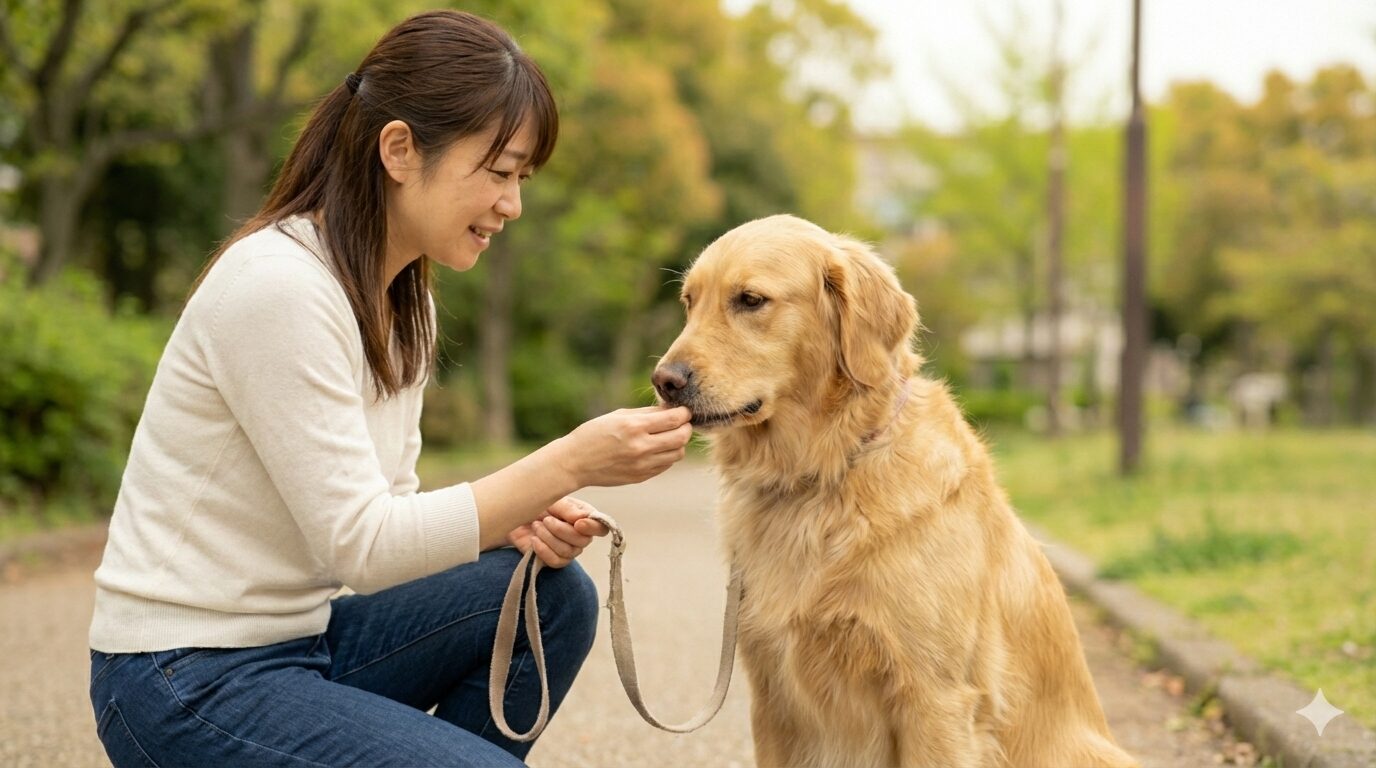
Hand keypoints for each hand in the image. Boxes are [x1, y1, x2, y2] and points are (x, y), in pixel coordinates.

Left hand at [507, 497, 610, 567]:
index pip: (601, 527)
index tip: (578, 523)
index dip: (592, 527)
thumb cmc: (538, 506)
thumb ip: (568, 509)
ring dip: (549, 537)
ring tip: (536, 526)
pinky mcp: (555, 560)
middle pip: (582, 541)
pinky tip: (534, 540)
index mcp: (585, 518)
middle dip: (561, 530)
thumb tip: (582, 518)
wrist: (516, 517)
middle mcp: (581, 536)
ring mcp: (569, 550)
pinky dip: (543, 550)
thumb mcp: (553, 501)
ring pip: (567, 551)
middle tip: (546, 519)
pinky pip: (556, 561)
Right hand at [557, 406, 691, 487]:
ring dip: (678, 443)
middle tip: (680, 423)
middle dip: (686, 427)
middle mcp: (640, 447)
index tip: (683, 410)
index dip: (684, 413)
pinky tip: (656, 449)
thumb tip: (671, 409)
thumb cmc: (594, 434)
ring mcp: (642, 465)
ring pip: (677, 453)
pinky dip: (667, 455)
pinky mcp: (641, 477)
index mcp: (634, 427)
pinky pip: (665, 465)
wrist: (574, 463)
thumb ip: (646, 413)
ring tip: (667, 436)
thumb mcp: (618, 416)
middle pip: (682, 437)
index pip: (674, 419)